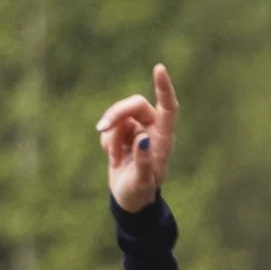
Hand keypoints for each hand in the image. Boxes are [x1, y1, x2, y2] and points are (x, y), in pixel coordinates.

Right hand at [96, 64, 178, 212]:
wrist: (129, 201)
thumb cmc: (140, 194)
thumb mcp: (142, 182)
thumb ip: (144, 161)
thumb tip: (143, 138)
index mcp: (165, 139)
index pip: (168, 107)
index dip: (164, 88)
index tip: (159, 68)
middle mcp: (153, 130)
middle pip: (134, 105)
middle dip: (116, 113)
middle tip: (102, 127)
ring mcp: (138, 131)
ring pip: (118, 117)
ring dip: (111, 137)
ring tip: (116, 160)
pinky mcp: (123, 134)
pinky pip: (109, 128)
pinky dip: (107, 142)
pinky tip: (114, 158)